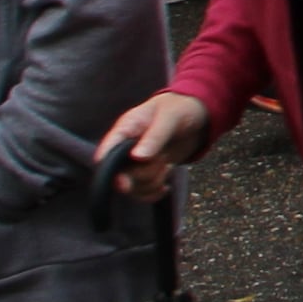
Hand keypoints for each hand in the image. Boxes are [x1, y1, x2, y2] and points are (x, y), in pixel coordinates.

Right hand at [97, 90, 213, 198]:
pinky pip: (142, 193)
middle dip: (144, 174)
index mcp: (125, 129)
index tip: (122, 180)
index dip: (108, 168)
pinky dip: (155, 193)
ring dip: (153, 182)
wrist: (195, 115)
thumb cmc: (179, 108)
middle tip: (163, 158)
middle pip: (120, 176)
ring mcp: (135, 163)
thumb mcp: (169, 117)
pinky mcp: (147, 173)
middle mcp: (125, 149)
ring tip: (167, 164)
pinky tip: (166, 186)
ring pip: (133, 187)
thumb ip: (154, 136)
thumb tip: (137, 157)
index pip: (107, 151)